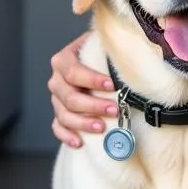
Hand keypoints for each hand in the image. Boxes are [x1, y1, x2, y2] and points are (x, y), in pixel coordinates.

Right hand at [48, 33, 117, 147]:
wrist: (97, 62)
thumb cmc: (103, 54)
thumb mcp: (106, 46)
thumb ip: (112, 49)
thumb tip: (130, 55)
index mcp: (64, 59)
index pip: (73, 71)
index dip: (91, 80)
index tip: (112, 86)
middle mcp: (57, 80)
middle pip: (69, 96)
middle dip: (92, 105)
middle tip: (114, 109)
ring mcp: (57, 99)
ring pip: (63, 114)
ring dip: (83, 122)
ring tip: (101, 127)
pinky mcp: (60, 115)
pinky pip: (58, 127)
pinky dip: (67, 136)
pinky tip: (80, 142)